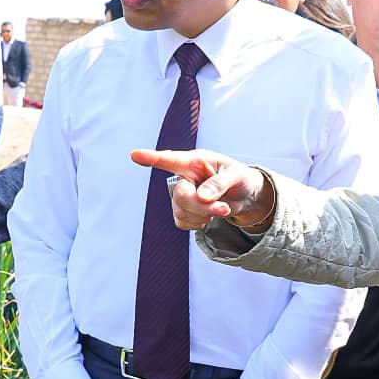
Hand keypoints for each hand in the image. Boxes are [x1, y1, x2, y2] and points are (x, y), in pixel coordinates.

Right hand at [129, 147, 272, 230]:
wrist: (244, 196)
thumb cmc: (239, 178)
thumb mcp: (236, 175)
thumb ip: (219, 183)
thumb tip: (202, 197)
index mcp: (195, 161)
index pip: (170, 159)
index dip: (151, 158)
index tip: (135, 155)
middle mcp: (184, 176)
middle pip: (180, 196)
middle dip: (202, 207)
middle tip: (223, 208)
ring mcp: (182, 194)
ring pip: (181, 211)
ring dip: (204, 216)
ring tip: (222, 209)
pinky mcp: (183, 210)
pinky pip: (182, 222)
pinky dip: (198, 224)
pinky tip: (208, 216)